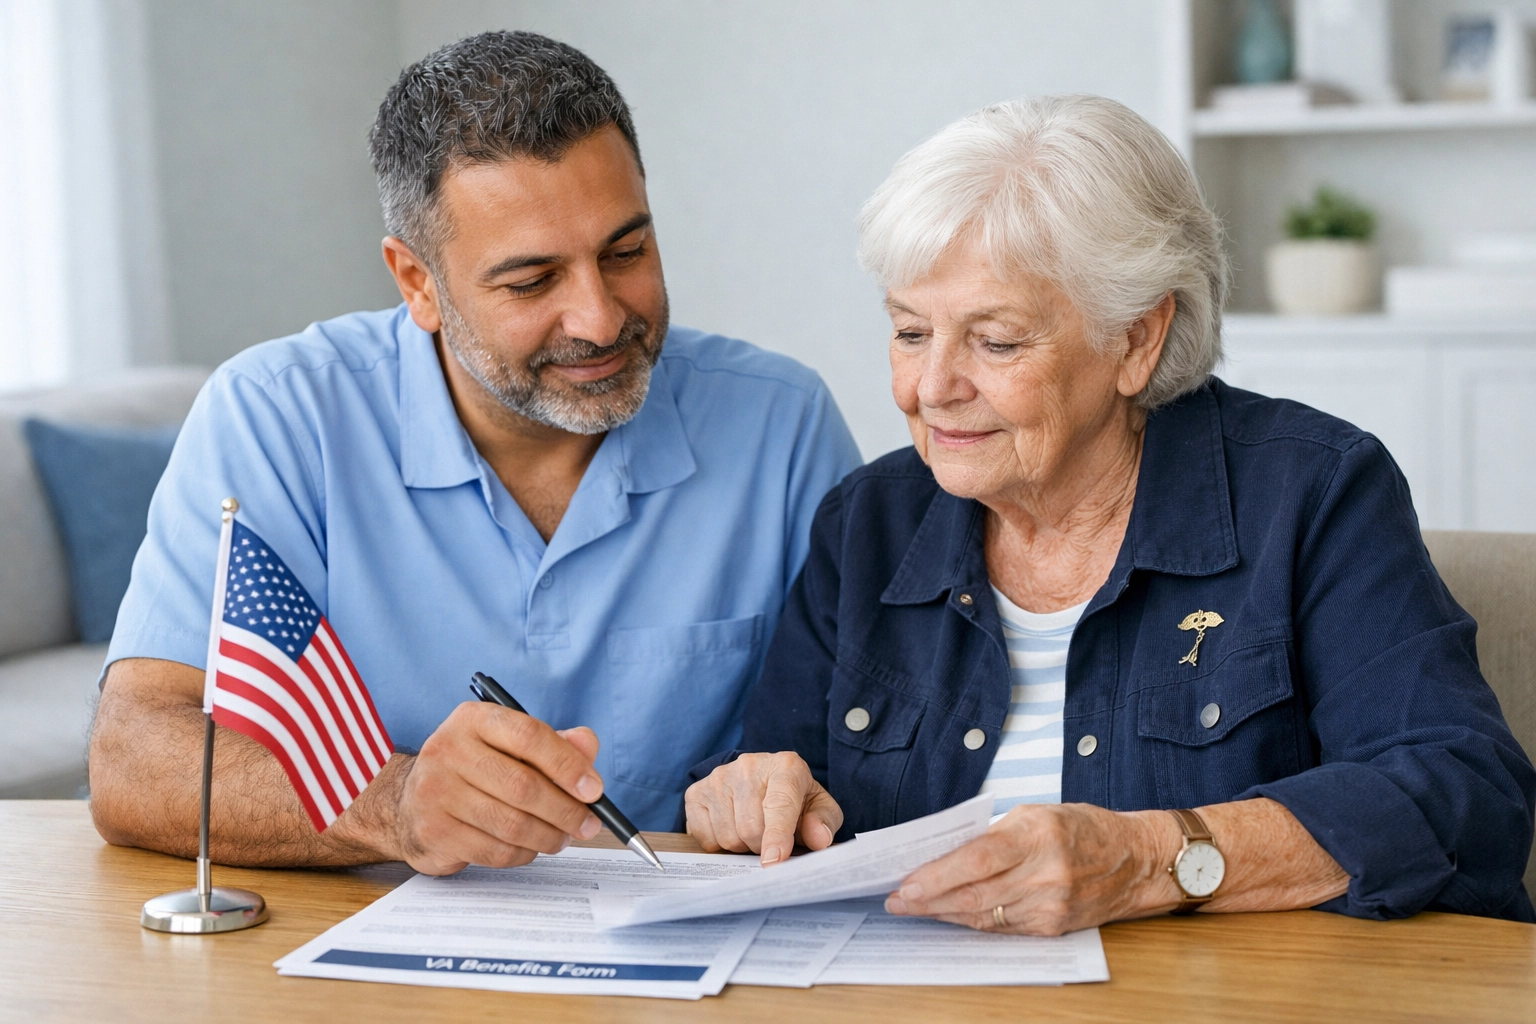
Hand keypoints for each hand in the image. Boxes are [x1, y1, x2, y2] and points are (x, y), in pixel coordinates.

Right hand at [391, 702, 605, 874]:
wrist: (409, 803)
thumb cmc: (474, 770)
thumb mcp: (510, 745)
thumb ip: (554, 743)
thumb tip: (587, 745)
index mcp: (473, 719)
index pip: (528, 735)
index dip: (567, 764)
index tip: (594, 789)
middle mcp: (448, 750)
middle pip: (523, 786)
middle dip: (566, 810)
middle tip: (589, 824)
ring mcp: (436, 793)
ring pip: (512, 824)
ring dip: (549, 836)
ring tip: (563, 837)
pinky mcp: (433, 832)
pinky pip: (495, 851)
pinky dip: (524, 853)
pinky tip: (530, 846)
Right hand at [684, 752, 843, 864]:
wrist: (760, 779)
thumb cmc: (793, 798)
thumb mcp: (818, 807)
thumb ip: (824, 822)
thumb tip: (818, 838)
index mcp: (786, 767)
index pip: (779, 805)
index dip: (777, 836)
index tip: (774, 861)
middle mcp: (749, 766)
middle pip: (751, 829)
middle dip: (763, 846)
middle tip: (771, 841)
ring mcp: (719, 778)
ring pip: (728, 837)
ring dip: (742, 846)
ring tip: (752, 831)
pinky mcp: (696, 792)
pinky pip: (706, 838)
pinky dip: (720, 844)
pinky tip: (731, 827)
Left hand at [883, 803, 1181, 934]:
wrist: (1137, 860)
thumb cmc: (1084, 828)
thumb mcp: (1038, 812)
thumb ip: (995, 834)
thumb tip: (948, 854)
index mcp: (1038, 835)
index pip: (977, 860)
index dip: (937, 875)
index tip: (906, 883)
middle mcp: (1045, 874)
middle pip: (975, 894)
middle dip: (929, 900)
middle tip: (897, 901)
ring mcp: (1051, 905)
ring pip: (985, 915)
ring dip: (945, 914)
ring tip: (914, 908)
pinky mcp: (1054, 927)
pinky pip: (1004, 927)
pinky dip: (974, 921)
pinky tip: (951, 915)